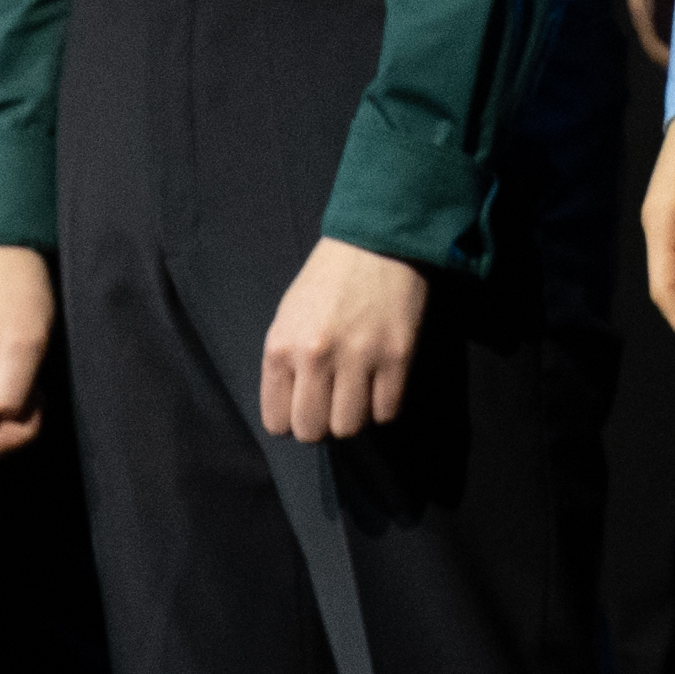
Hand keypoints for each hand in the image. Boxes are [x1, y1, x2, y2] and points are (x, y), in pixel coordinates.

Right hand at [0, 245, 59, 464]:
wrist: (1, 260)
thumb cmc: (18, 295)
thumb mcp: (28, 341)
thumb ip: (15, 390)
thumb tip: (5, 419)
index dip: (19, 434)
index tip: (37, 397)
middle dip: (9, 434)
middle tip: (30, 393)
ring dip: (2, 422)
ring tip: (21, 382)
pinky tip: (9, 380)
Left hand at [261, 237, 427, 443]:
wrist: (376, 241)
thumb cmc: (327, 279)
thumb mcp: (288, 318)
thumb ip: (286, 364)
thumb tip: (295, 408)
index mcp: (280, 347)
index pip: (277, 422)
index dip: (293, 420)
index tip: (307, 406)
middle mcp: (314, 357)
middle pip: (312, 431)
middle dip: (323, 424)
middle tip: (334, 402)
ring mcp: (358, 358)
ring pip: (350, 427)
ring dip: (355, 416)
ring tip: (360, 392)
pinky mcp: (397, 356)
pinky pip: (387, 411)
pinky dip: (385, 405)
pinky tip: (382, 383)